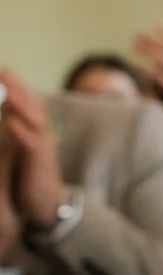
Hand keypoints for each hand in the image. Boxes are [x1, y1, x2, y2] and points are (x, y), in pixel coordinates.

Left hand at [0, 72, 65, 229]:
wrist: (46, 204)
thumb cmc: (29, 176)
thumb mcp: (23, 149)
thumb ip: (15, 131)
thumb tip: (9, 116)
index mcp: (35, 131)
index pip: (27, 103)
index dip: (16, 87)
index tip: (3, 72)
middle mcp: (41, 135)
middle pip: (31, 106)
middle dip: (17, 88)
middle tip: (5, 71)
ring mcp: (42, 148)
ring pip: (33, 121)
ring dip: (21, 104)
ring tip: (8, 89)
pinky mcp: (39, 163)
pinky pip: (32, 145)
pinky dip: (22, 132)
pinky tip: (11, 122)